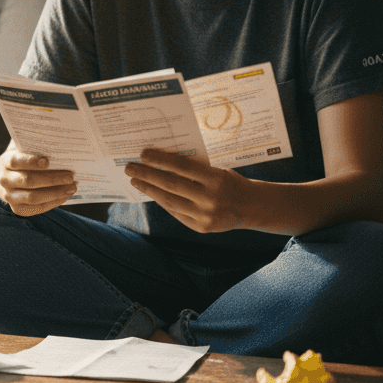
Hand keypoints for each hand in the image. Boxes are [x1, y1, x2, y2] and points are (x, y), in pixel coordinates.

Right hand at [0, 143, 75, 215]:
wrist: (5, 178)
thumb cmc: (21, 159)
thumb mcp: (23, 148)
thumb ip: (34, 143)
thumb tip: (57, 136)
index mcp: (5, 161)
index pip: (15, 161)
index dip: (31, 161)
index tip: (48, 160)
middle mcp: (4, 180)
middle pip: (28, 180)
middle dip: (51, 179)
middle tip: (70, 176)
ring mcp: (10, 196)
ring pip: (33, 197)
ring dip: (55, 192)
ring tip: (72, 187)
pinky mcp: (18, 209)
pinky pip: (37, 208)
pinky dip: (54, 202)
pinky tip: (65, 195)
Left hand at [124, 148, 248, 232]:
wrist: (251, 207)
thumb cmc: (230, 182)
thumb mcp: (218, 170)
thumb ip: (195, 168)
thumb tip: (163, 162)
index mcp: (216, 179)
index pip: (182, 167)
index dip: (161, 160)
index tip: (143, 154)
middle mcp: (211, 199)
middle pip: (171, 185)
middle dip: (147, 175)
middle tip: (130, 168)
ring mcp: (205, 216)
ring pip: (170, 202)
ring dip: (149, 190)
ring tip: (136, 181)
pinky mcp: (201, 228)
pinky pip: (176, 213)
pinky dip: (163, 203)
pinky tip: (152, 194)